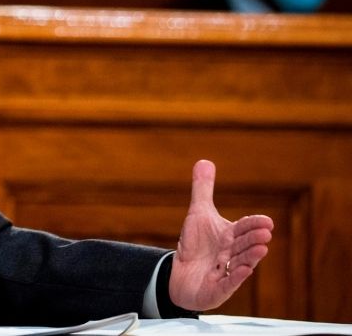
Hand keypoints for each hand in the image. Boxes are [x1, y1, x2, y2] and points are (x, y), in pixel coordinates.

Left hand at [169, 159, 273, 310]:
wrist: (182, 276)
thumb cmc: (196, 245)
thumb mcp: (198, 215)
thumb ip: (203, 190)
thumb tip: (204, 161)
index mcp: (230, 237)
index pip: (244, 228)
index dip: (254, 224)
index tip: (267, 221)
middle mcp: (231, 254)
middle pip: (244, 245)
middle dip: (254, 239)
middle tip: (265, 234)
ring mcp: (225, 272)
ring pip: (240, 263)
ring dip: (250, 257)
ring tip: (261, 249)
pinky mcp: (217, 289)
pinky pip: (227, 284)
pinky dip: (235, 277)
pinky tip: (243, 270)